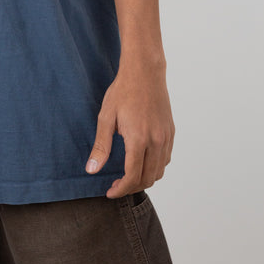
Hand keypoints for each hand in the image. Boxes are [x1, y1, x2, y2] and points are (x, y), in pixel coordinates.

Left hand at [85, 60, 174, 197]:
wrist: (145, 72)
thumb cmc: (123, 91)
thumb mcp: (106, 117)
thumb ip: (101, 146)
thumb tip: (92, 170)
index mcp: (138, 139)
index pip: (133, 177)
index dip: (121, 190)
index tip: (109, 192)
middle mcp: (156, 141)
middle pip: (148, 179)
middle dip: (131, 187)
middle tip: (115, 185)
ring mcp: (166, 137)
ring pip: (159, 171)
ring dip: (144, 179)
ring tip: (128, 175)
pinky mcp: (171, 132)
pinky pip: (166, 159)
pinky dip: (154, 167)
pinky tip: (141, 161)